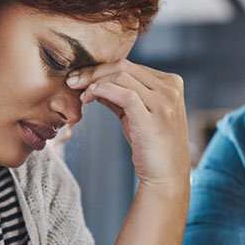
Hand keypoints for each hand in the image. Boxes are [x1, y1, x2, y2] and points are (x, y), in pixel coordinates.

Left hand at [66, 61, 189, 189]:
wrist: (166, 178)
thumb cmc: (152, 148)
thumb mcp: (138, 115)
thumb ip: (121, 96)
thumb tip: (95, 83)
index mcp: (171, 83)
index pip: (131, 66)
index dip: (102, 68)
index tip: (81, 77)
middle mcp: (171, 90)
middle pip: (124, 67)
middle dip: (93, 71)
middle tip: (72, 80)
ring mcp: (164, 103)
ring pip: (121, 77)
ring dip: (93, 81)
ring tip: (78, 91)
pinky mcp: (152, 118)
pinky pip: (123, 94)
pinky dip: (102, 90)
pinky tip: (89, 97)